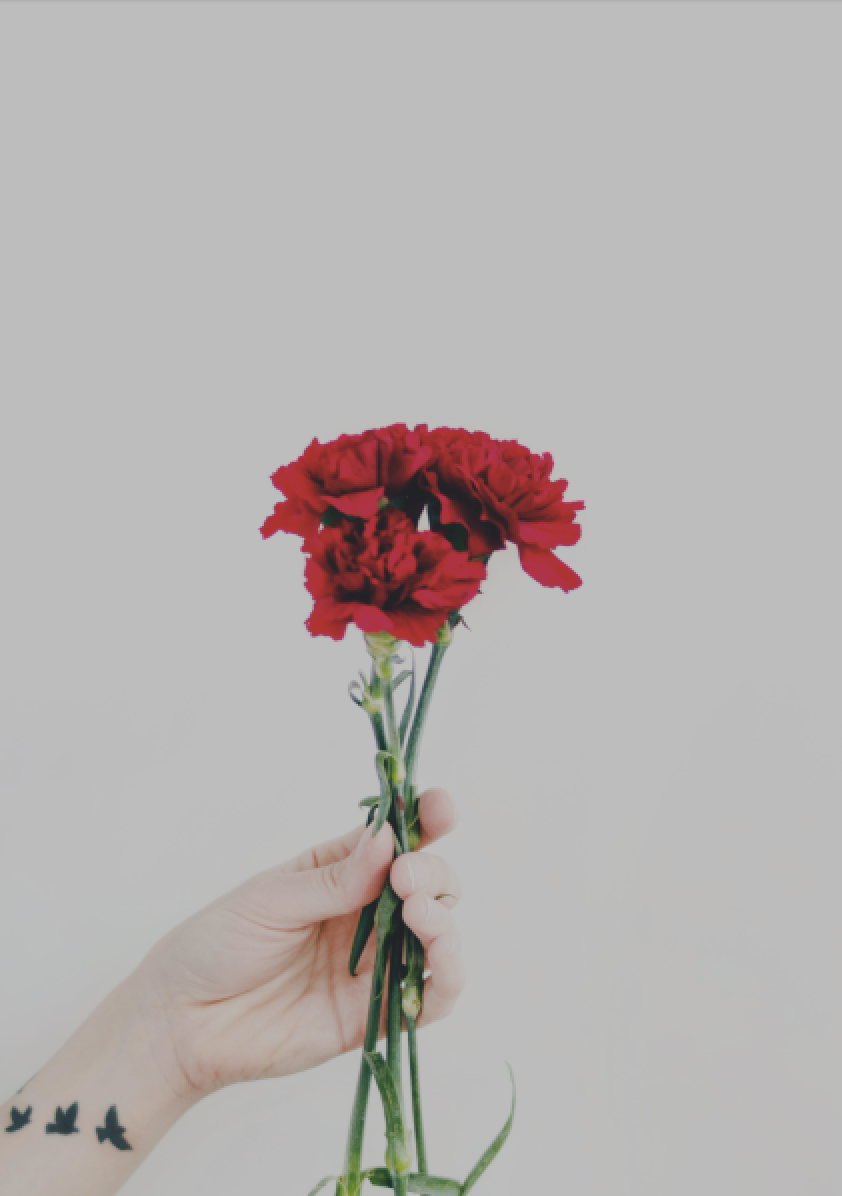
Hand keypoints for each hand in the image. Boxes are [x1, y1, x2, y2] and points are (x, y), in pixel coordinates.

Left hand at [134, 788, 464, 1098]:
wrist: (183, 1021)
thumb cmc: (217, 945)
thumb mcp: (271, 899)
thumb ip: (335, 880)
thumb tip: (390, 842)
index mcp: (340, 870)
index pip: (397, 839)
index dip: (426, 819)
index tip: (441, 808)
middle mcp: (366, 913)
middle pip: (430, 884)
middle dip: (431, 874)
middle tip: (405, 880)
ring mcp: (374, 963)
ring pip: (440, 937)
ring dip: (445, 922)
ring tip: (419, 915)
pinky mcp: (374, 1014)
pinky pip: (430, 998)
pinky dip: (448, 979)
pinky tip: (440, 962)